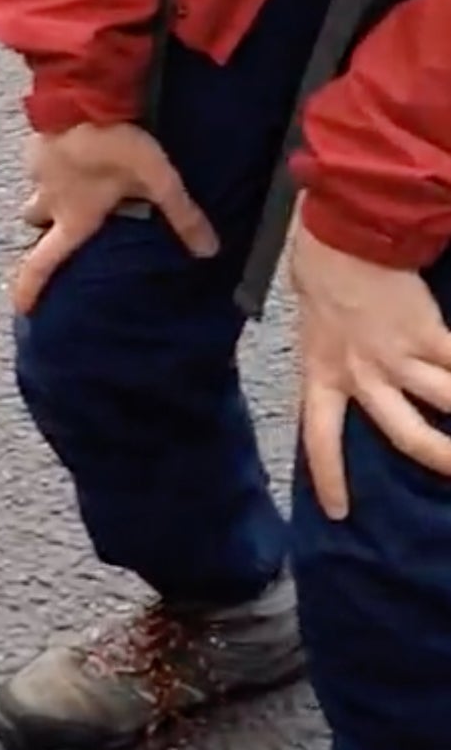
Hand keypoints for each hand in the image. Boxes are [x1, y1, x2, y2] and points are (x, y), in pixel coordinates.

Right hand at [12, 122, 218, 314]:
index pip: (42, 263)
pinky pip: (40, 160)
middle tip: (66, 221)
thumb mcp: (158, 179)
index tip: (22, 307)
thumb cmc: (115, 143)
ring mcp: (37, 170)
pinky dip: (53, 160)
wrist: (80, 92)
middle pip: (34, 224)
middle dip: (46, 226)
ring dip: (50, 191)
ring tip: (73, 180)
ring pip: (36, 190)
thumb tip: (208, 251)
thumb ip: (182, 214)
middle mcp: (49, 199)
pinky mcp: (36, 141)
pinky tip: (73, 146)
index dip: (30, 288)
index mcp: (74, 217)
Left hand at [292, 215, 450, 519]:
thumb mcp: (313, 329)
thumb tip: (356, 378)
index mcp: (321, 374)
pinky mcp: (430, 334)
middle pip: (406, 434)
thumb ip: (334, 359)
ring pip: (448, 403)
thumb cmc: (321, 276)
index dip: (330, 477)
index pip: (319, 437)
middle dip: (440, 460)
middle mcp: (361, 374)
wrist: (343, 237)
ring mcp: (399, 357)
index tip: (340, 513)